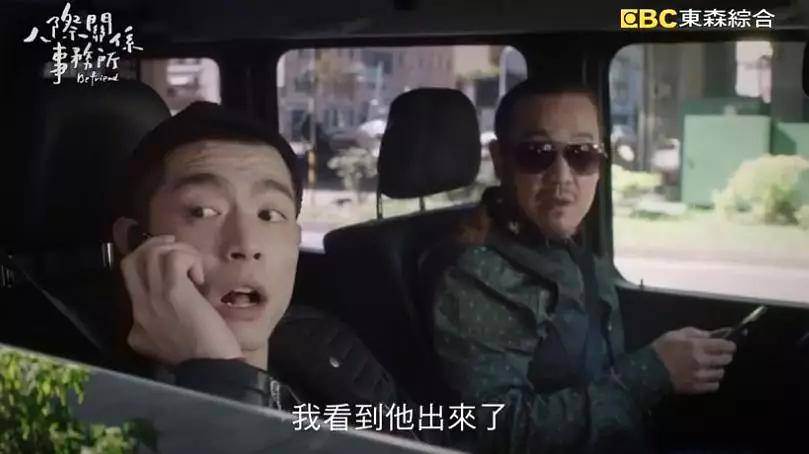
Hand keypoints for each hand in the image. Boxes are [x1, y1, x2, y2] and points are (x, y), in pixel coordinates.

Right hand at [121, 235, 242, 365]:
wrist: (211, 370)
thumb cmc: (201, 357)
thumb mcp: (168, 342)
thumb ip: (161, 323)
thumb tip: (175, 299)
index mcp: (137, 319)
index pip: (128, 276)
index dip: (148, 260)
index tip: (173, 262)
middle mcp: (139, 307)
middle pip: (131, 260)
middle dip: (156, 246)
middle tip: (180, 251)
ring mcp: (154, 298)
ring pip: (152, 253)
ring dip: (178, 251)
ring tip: (194, 266)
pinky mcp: (174, 292)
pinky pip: (174, 257)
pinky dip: (190, 258)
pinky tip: (200, 278)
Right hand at [651, 327, 735, 393]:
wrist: (648, 371)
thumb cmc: (661, 349)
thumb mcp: (675, 334)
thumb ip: (695, 333)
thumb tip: (711, 335)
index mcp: (697, 346)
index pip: (723, 345)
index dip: (729, 345)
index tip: (729, 345)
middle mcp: (702, 361)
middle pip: (725, 360)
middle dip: (725, 356)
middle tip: (719, 355)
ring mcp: (700, 376)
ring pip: (721, 373)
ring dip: (717, 369)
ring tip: (711, 367)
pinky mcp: (697, 388)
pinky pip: (714, 385)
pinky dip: (712, 381)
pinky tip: (706, 377)